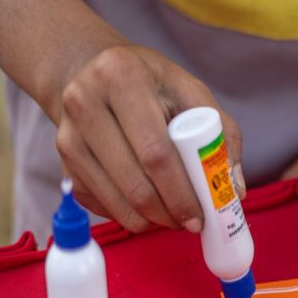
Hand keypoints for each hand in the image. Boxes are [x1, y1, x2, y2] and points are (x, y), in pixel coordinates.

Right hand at [53, 44, 244, 232]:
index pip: (156, 152)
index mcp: (122, 77)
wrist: (89, 74)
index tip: (202, 214)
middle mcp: (85, 103)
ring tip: (175, 218)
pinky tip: (148, 207)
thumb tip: (235, 189)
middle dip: (169, 212)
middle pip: (135, 181)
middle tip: (192, 223)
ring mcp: (67, 135)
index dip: (181, 192)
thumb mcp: (191, 92)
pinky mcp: (62, 162)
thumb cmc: (152, 84)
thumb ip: (222, 134)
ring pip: (115, 199)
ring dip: (150, 220)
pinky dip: (129, 215)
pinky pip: (99, 204)